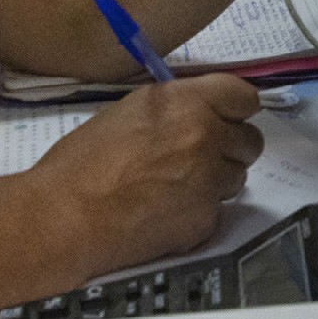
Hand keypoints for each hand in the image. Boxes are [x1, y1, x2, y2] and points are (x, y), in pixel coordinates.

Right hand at [18, 76, 263, 279]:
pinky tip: (165, 212)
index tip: (227, 117)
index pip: (244, 97)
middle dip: (230, 147)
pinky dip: (198, 212)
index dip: (235, 109)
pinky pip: (217, 211)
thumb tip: (200, 110)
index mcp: (186, 102)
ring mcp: (209, 182)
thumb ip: (176, 106)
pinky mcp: (205, 221)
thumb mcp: (130, 110)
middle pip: (251, 140)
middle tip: (201, 155)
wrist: (66, 217)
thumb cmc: (83, 163)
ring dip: (216, 180)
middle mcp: (206, 137)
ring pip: (237, 177)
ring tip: (174, 186)